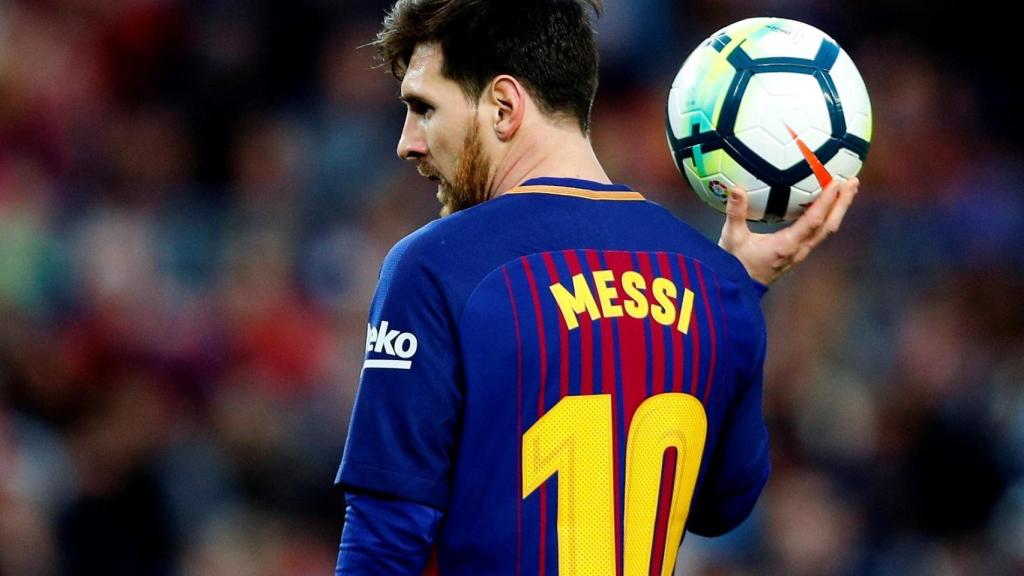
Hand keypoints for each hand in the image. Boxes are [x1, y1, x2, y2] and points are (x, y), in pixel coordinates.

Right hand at [719, 178, 859, 285]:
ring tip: (848, 189)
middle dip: (843, 203)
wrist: (738, 288)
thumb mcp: (731, 237)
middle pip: (829, 225)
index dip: (826, 201)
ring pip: (827, 229)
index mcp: (786, 245)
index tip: (835, 182)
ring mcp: (801, 252)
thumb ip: (735, 213)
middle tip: (852, 181)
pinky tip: (828, 204)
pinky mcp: (799, 252)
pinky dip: (828, 215)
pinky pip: (819, 232)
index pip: (813, 221)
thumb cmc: (734, 263)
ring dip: (839, 209)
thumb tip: (736, 189)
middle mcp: (799, 249)